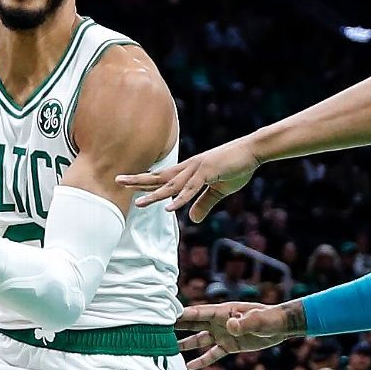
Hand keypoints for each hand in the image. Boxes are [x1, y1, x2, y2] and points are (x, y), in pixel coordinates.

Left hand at [116, 139, 260, 221]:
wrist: (253, 151)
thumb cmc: (236, 167)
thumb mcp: (219, 190)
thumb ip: (204, 204)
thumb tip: (192, 218)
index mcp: (190, 171)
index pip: (163, 178)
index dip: (145, 181)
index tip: (127, 183)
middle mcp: (189, 168)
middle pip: (160, 177)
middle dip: (138, 181)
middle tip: (117, 181)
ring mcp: (197, 169)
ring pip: (172, 186)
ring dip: (154, 195)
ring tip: (137, 203)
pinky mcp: (208, 172)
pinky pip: (191, 189)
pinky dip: (180, 199)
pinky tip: (168, 207)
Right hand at [175, 301, 300, 369]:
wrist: (280, 327)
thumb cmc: (270, 318)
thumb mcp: (259, 319)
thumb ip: (245, 322)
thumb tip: (231, 325)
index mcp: (223, 312)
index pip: (198, 313)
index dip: (181, 314)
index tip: (164, 316)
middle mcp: (219, 322)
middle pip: (193, 324)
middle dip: (176, 326)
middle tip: (157, 330)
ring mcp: (222, 334)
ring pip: (199, 339)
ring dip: (184, 344)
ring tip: (168, 349)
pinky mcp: (229, 346)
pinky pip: (212, 354)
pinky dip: (201, 360)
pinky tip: (189, 366)